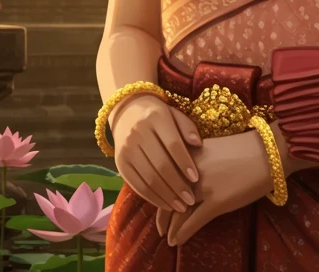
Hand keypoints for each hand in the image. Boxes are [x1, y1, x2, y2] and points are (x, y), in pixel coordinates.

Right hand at [111, 94, 201, 212]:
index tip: (196, 178)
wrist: (127, 111)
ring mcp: (126, 150)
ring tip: (181, 207)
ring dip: (166, 196)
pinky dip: (153, 198)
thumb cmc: (158, 115)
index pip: (173, 144)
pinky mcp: (120, 164)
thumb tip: (199, 144)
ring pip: (148, 179)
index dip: (185, 163)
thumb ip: (187, 127)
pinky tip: (166, 204)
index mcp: (155, 118)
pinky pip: (137, 185)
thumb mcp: (174, 113)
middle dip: (177, 186)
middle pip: (160, 165)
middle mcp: (138, 133)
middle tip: (191, 199)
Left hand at [155, 124, 280, 247]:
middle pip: (168, 195)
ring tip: (168, 238)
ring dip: (171, 228)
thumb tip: (186, 180)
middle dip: (163, 216)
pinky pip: (193, 222)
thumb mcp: (213, 150)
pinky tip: (177, 242)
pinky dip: (182, 234)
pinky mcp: (216, 202)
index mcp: (189, 152)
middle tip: (160, 228)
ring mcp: (203, 186)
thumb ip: (196, 162)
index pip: (166, 177)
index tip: (158, 205)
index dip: (160, 195)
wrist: (269, 151)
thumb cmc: (245, 149)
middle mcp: (191, 169)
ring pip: (178, 212)